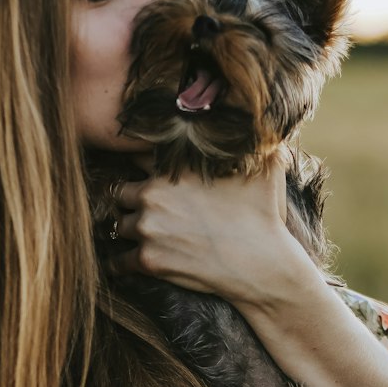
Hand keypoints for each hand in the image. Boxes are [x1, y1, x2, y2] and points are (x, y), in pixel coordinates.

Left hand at [104, 147, 290, 297]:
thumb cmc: (263, 216)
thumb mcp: (266, 167)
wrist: (260, 263)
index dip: (138, 166)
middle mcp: (152, 196)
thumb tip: (268, 122)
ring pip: (119, 226)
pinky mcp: (148, 260)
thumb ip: (259, 141)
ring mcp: (147, 229)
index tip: (142, 176)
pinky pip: (120, 262)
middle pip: (119, 194)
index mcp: (172, 171)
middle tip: (140, 210)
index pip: (135, 158)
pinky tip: (124, 264)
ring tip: (138, 236)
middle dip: (129, 201)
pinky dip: (122, 264)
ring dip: (128, 231)